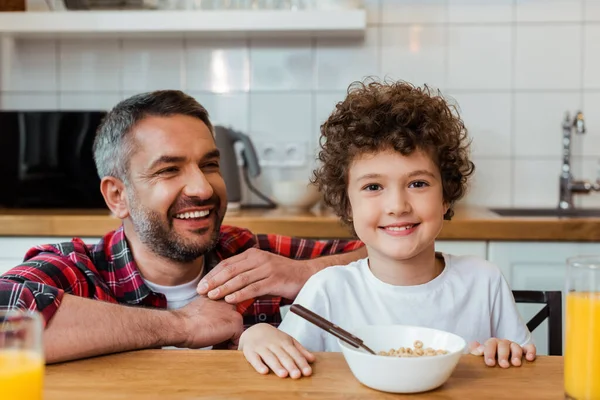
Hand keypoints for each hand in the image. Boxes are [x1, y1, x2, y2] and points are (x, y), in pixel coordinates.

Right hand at [169, 295, 242, 348]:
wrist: (180, 325)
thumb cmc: (184, 320)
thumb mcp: (200, 308)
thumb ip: (209, 311)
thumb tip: (211, 321)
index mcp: (219, 295)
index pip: (226, 310)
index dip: (220, 323)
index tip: (212, 330)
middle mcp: (229, 301)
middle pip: (232, 320)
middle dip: (225, 331)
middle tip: (214, 338)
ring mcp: (234, 312)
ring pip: (236, 330)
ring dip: (227, 339)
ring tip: (215, 344)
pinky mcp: (235, 324)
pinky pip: (238, 340)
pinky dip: (229, 347)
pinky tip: (217, 347)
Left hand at [197, 248, 315, 303]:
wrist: (306, 275)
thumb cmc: (282, 276)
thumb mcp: (261, 271)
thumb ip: (246, 275)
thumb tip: (225, 286)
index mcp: (253, 254)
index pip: (227, 264)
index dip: (212, 274)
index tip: (200, 285)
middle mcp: (259, 258)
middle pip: (230, 270)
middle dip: (214, 281)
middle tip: (200, 291)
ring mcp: (267, 268)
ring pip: (240, 278)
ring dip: (223, 288)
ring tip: (211, 296)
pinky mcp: (275, 279)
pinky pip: (254, 288)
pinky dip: (240, 294)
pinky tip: (230, 300)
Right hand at [238, 323, 314, 378]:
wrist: (254, 329)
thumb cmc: (274, 338)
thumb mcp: (288, 340)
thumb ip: (300, 350)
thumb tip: (312, 359)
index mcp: (284, 341)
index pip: (294, 353)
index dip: (301, 362)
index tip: (307, 372)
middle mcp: (273, 344)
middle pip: (283, 356)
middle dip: (290, 365)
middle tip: (297, 375)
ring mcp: (261, 347)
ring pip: (270, 357)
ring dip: (277, 366)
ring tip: (284, 375)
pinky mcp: (250, 351)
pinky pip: (254, 359)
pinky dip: (258, 365)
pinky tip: (264, 371)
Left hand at [469, 338, 535, 367]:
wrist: (498, 358)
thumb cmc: (489, 357)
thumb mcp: (479, 354)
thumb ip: (475, 350)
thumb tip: (476, 347)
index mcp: (492, 343)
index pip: (490, 345)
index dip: (489, 353)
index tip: (490, 363)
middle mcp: (503, 343)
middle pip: (503, 345)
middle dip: (503, 355)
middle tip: (503, 364)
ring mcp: (514, 346)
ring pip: (516, 346)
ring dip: (516, 354)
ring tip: (516, 363)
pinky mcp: (524, 350)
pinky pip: (529, 348)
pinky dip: (530, 351)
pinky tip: (530, 358)